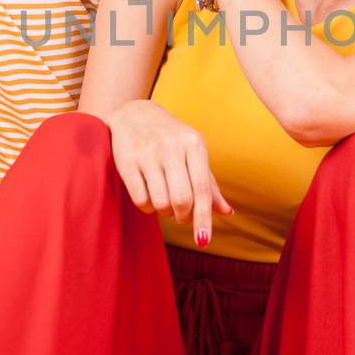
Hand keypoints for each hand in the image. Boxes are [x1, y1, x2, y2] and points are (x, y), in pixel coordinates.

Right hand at [108, 101, 232, 246]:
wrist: (134, 114)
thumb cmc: (171, 138)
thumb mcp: (194, 153)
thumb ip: (209, 183)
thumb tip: (228, 212)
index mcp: (194, 144)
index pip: (203, 189)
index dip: (204, 218)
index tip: (203, 240)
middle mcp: (171, 148)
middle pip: (182, 200)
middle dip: (183, 217)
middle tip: (181, 216)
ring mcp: (148, 154)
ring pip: (161, 202)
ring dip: (165, 213)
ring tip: (165, 203)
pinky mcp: (127, 162)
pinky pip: (141, 199)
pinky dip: (148, 208)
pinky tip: (150, 198)